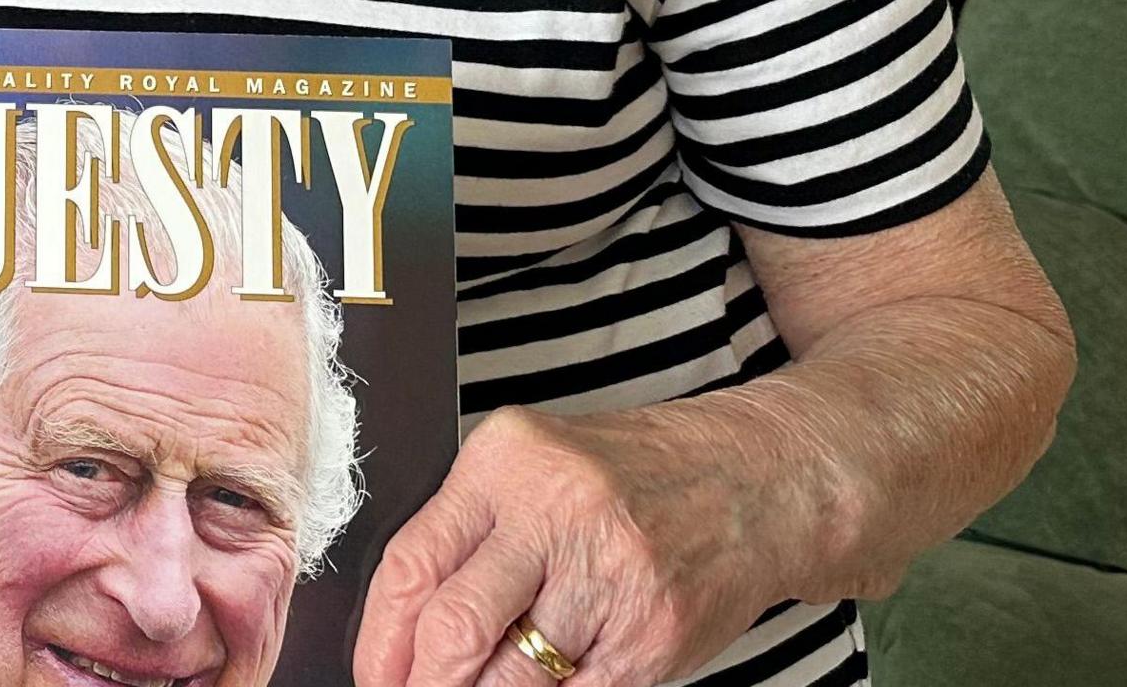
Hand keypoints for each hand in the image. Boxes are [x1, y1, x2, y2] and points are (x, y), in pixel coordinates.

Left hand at [354, 405, 802, 686]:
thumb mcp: (534, 469)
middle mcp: (558, 514)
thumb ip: (468, 533)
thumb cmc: (630, 477)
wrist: (754, 482)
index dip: (378, 640)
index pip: (411, 564)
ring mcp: (612, 580)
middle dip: (423, 684)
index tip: (373, 674)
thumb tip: (400, 629)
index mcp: (507, 462)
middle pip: (455, 629)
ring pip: (512, 679)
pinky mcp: (653, 637)